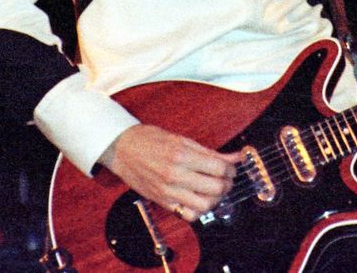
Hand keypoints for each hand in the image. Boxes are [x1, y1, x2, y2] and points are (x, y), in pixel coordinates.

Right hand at [99, 124, 244, 221]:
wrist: (122, 149)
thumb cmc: (150, 140)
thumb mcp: (183, 140)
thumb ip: (210, 152)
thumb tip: (235, 158)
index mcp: (182, 156)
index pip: (219, 168)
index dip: (231, 169)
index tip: (231, 168)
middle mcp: (175, 175)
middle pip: (215, 188)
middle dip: (227, 184)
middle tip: (226, 179)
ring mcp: (168, 191)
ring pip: (204, 205)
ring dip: (215, 199)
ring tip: (214, 190)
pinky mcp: (162, 202)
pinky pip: (187, 215)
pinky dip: (198, 210)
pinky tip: (198, 199)